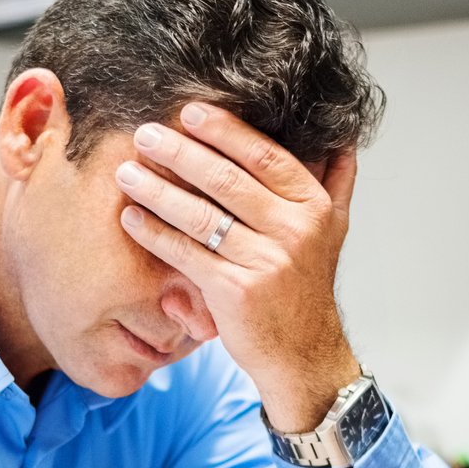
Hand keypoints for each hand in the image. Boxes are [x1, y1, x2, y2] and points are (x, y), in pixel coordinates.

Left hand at [115, 103, 362, 431]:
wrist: (303, 355)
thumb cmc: (305, 290)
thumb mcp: (333, 232)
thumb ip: (336, 182)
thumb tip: (342, 138)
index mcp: (312, 207)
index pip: (265, 155)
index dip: (225, 131)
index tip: (189, 113)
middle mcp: (293, 230)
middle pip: (226, 180)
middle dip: (180, 153)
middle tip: (145, 135)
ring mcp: (265, 262)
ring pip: (200, 215)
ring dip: (157, 190)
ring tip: (126, 173)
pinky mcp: (235, 291)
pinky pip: (186, 253)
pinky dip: (155, 234)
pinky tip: (132, 218)